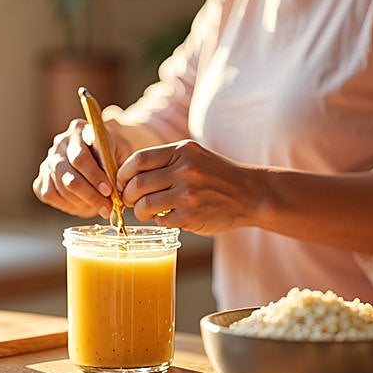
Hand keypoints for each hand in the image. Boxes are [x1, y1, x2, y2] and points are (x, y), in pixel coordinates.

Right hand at [33, 118, 131, 220]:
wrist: (101, 156)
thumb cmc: (114, 154)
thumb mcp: (122, 152)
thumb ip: (116, 166)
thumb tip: (112, 189)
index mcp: (79, 129)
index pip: (81, 156)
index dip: (95, 175)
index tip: (109, 190)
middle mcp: (61, 142)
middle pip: (70, 174)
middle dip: (91, 194)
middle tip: (108, 206)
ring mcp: (49, 159)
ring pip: (61, 187)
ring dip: (83, 202)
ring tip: (102, 208)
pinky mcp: (42, 177)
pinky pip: (50, 195)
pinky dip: (68, 204)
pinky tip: (85, 204)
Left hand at [118, 139, 265, 234]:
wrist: (250, 194)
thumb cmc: (216, 176)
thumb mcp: (193, 157)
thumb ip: (164, 162)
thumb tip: (127, 177)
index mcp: (182, 151)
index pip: (138, 159)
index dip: (123, 174)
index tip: (122, 183)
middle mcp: (185, 170)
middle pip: (137, 184)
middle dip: (128, 195)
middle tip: (130, 201)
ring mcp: (189, 194)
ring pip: (145, 205)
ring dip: (139, 212)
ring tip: (146, 212)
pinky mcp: (192, 216)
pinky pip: (161, 221)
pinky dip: (159, 222)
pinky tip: (168, 218)